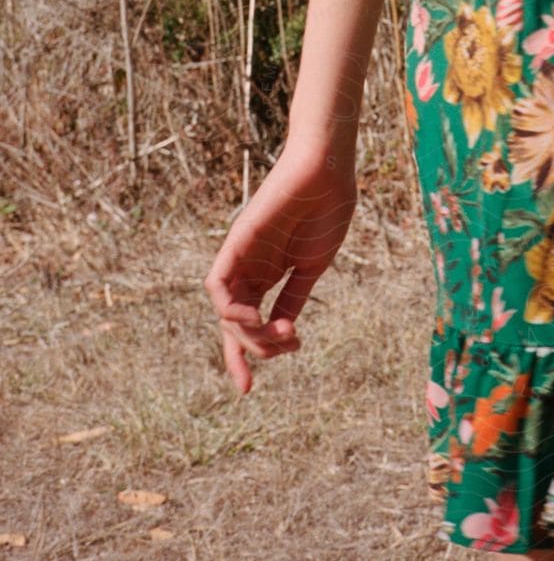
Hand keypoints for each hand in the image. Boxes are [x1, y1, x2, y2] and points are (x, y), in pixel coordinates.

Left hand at [204, 143, 357, 393]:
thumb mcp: (311, 266)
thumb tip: (282, 332)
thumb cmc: (328, 210)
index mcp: (268, 275)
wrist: (329, 171)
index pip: (247, 324)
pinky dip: (230, 310)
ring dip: (247, 333)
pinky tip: (256, 318)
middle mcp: (249, 269)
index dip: (245, 357)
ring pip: (225, 312)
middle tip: (287, 351)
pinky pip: (218, 286)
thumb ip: (294, 297)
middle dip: (246, 354)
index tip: (249, 389)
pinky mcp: (236, 243)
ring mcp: (241, 257)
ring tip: (282, 333)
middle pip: (232, 325)